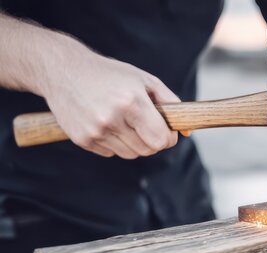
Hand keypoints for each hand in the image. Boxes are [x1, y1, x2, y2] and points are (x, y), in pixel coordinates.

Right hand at [41, 48, 178, 158]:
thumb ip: (171, 104)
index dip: (168, 137)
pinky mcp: (82, 140)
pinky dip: (115, 143)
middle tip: (147, 124)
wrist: (64, 70)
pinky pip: (111, 153)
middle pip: (148, 150)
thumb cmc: (112, 75)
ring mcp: (95, 131)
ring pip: (131, 154)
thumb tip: (189, 131)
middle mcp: (112, 119)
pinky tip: (107, 123)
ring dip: (135, 143)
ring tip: (126, 121)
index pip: (160, 140)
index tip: (166, 129)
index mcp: (131, 102)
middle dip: (153, 140)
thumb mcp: (146, 81)